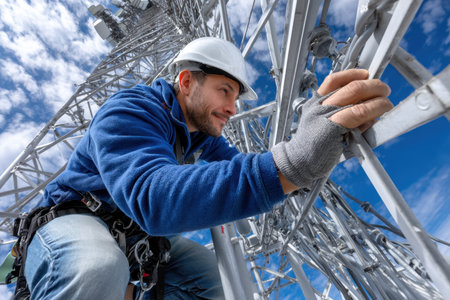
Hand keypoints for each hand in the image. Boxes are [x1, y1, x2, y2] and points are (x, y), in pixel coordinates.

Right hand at [273, 69, 392, 190]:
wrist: (299, 163)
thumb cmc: (313, 148)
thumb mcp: (323, 126)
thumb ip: (342, 116)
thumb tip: (369, 110)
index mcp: (315, 103)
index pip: (334, 80)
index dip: (353, 74)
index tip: (366, 75)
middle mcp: (318, 105)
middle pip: (350, 85)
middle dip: (372, 85)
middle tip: (383, 90)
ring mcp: (323, 114)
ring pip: (356, 94)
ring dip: (377, 96)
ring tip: (386, 102)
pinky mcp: (331, 126)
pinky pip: (357, 112)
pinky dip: (372, 110)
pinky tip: (378, 113)